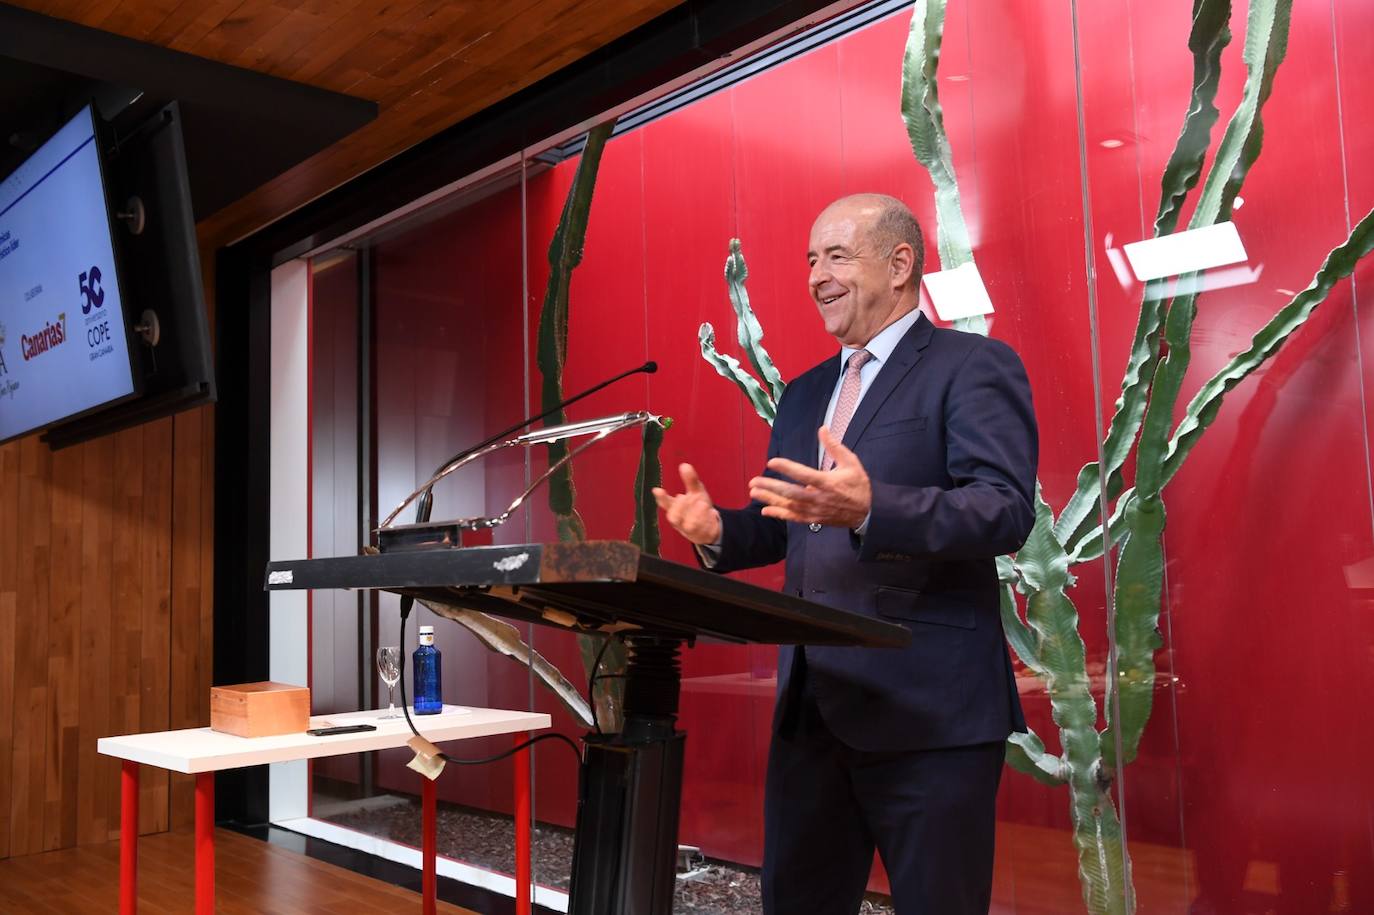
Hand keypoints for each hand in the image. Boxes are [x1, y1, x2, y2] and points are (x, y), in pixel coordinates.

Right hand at [652, 463, 722, 544]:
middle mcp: (679, 520)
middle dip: (679, 507)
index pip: (665, 503)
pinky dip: (706, 521)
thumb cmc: (698, 508)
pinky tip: (711, 512)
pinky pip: (701, 530)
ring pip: (688, 525)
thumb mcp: (696, 492)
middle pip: (673, 517)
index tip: (657, 490)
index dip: (661, 498)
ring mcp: (688, 529)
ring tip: (702, 503)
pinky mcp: (699, 536)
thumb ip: (690, 480)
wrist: (710, 527)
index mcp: (676, 508)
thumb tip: (684, 465)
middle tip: (685, 496)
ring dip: (695, 514)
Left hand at [749, 427, 870, 528]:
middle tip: (753, 481)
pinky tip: (765, 510)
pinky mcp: (814, 519)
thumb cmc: (858, 485)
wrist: (868, 512)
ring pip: (789, 506)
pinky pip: (794, 518)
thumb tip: (822, 429)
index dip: (787, 468)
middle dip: (771, 487)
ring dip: (770, 499)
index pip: (804, 474)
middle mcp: (819, 498)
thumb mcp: (851, 462)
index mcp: (828, 482)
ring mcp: (816, 511)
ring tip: (753, 492)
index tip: (771, 462)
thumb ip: (834, 446)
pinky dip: (779, 514)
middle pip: (791, 493)